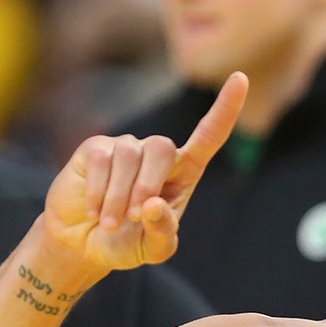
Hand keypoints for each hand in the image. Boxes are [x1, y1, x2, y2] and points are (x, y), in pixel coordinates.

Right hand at [43, 72, 248, 269]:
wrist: (84, 244)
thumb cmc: (128, 243)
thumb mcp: (153, 248)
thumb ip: (162, 232)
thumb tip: (154, 204)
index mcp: (184, 173)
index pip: (209, 136)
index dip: (225, 108)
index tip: (241, 78)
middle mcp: (157, 155)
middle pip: (162, 148)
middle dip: (148, 184)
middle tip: (136, 217)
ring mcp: (126, 148)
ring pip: (128, 156)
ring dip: (119, 196)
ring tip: (109, 224)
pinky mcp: (95, 150)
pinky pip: (100, 161)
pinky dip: (99, 192)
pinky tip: (94, 212)